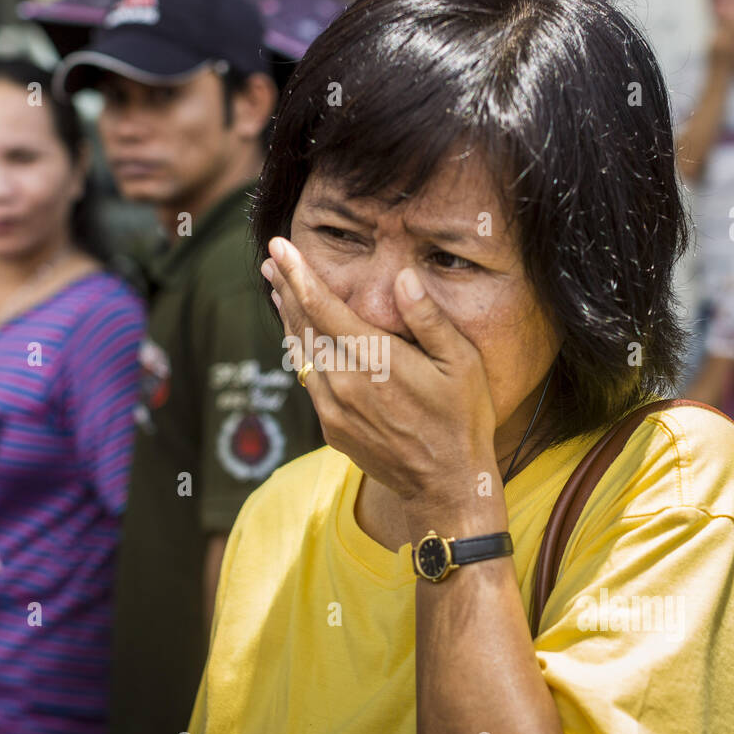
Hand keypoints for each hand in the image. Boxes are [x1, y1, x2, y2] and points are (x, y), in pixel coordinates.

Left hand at [262, 236, 500, 515]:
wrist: (446, 486)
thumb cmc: (462, 420)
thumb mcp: (462, 364)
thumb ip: (429, 319)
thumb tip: (404, 278)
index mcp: (375, 360)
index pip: (323, 307)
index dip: (298, 274)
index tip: (279, 247)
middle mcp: (345, 383)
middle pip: (303, 326)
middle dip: (285, 289)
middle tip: (271, 260)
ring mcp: (334, 408)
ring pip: (301, 354)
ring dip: (288, 319)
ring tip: (278, 291)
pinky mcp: (331, 428)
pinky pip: (309, 380)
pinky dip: (300, 353)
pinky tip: (300, 339)